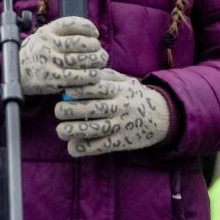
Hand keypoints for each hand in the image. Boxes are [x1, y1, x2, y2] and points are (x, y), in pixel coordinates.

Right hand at [19, 17, 107, 95]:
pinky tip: (95, 75)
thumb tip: (92, 33)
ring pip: (79, 59)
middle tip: (100, 50)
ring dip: (95, 60)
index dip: (88, 27)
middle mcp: (47, 44)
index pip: (72, 23)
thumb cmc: (40, 52)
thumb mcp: (46, 36)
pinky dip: (89, 76)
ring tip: (101, 61)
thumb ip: (65, 32)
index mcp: (47, 31)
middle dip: (94, 46)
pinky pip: (75, 77)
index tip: (95, 33)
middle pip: (79, 42)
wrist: (20, 72)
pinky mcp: (52, 78)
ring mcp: (49, 61)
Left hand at [54, 69, 169, 156]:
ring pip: (96, 129)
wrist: (162, 117)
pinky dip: (86, 148)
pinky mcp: (123, 142)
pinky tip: (73, 147)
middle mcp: (121, 107)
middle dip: (73, 110)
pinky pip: (103, 146)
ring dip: (76, 131)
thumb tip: (83, 71)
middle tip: (58, 111)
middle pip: (94, 108)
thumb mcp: (125, 81)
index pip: (99, 88)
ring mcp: (122, 125)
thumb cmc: (135, 96)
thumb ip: (106, 76)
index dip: (81, 89)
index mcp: (120, 89)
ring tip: (61, 130)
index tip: (66, 91)